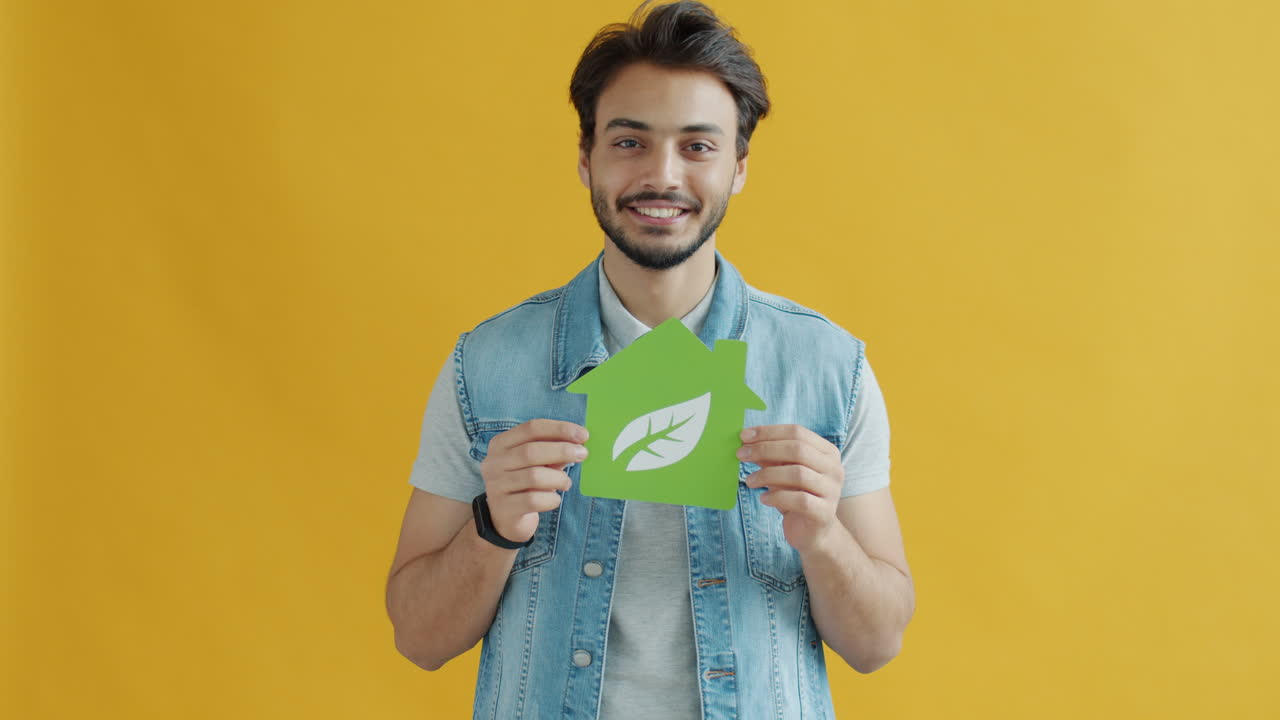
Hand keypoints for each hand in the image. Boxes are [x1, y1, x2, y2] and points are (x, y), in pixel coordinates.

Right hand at [479, 419, 587, 543]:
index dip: (559, 429)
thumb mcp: (537, 463)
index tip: (583, 435)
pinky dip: (551, 499)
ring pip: (534, 477)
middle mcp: (493, 462)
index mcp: (501, 444)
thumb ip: (553, 452)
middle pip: (531, 451)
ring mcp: (496, 486)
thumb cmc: (525, 483)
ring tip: (565, 483)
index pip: (531, 428)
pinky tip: (554, 499)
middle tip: (582, 454)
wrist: (504, 518)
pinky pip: (534, 501)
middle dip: (562, 450)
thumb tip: (578, 443)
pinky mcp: (504, 508)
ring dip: (558, 478)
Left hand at [738, 424, 842, 554]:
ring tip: (750, 481)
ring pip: (798, 474)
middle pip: (798, 449)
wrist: (814, 533)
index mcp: (826, 452)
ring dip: (767, 475)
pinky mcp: (824, 513)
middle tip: (741, 455)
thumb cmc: (796, 496)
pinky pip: (799, 500)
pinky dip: (776, 497)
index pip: (797, 432)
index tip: (743, 436)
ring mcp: (832, 491)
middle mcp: (834, 468)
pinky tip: (763, 499)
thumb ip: (770, 456)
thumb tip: (746, 439)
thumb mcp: (782, 472)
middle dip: (765, 449)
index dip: (768, 432)